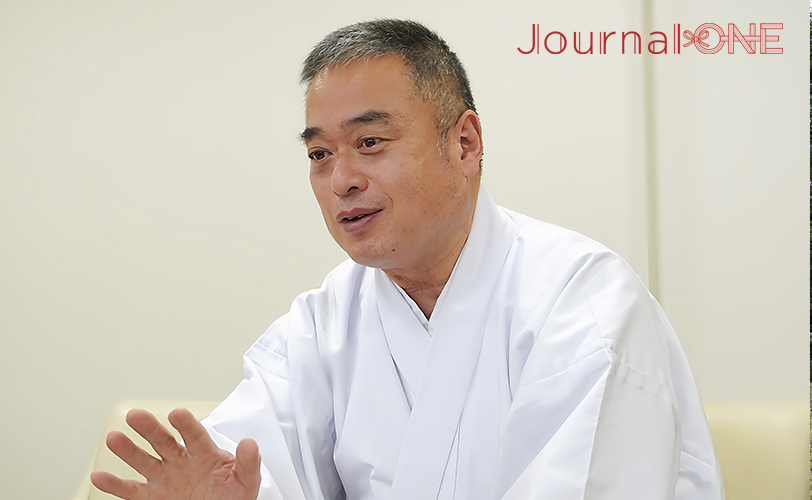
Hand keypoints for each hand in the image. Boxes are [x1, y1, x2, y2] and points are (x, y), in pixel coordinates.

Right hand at [90, 408, 260, 499]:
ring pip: (144, 461)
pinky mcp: (154, 497)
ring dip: (128, 450)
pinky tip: (100, 476)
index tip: (176, 414)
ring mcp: (166, 478)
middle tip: (136, 415)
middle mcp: (181, 462)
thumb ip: (248, 461)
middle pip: (163, 441)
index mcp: (204, 453)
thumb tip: (249, 444)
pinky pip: (132, 491)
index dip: (185, 424)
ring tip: (114, 437)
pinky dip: (115, 484)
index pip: (194, 435)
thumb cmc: (233, 496)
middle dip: (149, 428)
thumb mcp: (246, 479)